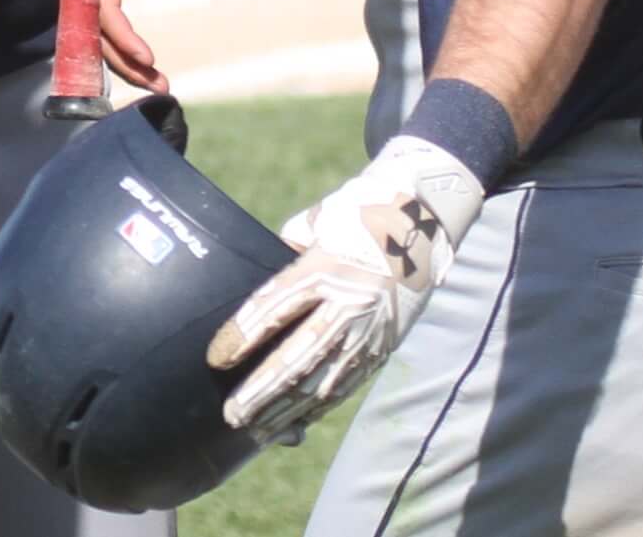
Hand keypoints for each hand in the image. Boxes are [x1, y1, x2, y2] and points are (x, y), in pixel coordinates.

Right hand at [96, 0, 192, 91]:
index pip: (103, 8)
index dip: (123, 36)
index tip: (149, 57)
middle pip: (97, 31)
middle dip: (125, 63)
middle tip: (161, 87)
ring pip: (97, 30)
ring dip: (122, 58)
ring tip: (156, 82)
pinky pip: (100, 17)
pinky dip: (117, 41)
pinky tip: (137, 59)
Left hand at [207, 137, 485, 439]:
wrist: (426, 220)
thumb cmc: (363, 213)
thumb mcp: (322, 219)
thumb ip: (291, 243)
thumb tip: (266, 262)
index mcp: (325, 267)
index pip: (274, 308)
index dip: (242, 336)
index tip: (216, 358)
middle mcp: (347, 304)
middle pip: (296, 358)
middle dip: (261, 391)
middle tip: (231, 415)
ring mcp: (368, 330)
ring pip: (322, 381)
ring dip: (287, 409)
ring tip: (256, 429)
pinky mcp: (383, 345)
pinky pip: (348, 383)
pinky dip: (320, 406)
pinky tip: (297, 422)